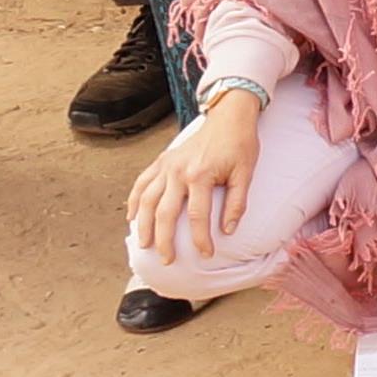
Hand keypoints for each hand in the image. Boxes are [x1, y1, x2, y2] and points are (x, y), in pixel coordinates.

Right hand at [126, 87, 262, 266]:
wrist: (228, 117)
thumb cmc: (240, 145)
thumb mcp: (245, 173)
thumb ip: (237, 203)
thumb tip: (228, 231)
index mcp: (201, 175)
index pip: (197, 216)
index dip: (201, 239)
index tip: (205, 255)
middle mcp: (178, 171)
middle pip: (165, 213)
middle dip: (165, 240)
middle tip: (167, 259)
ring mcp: (167, 166)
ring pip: (147, 200)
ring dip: (143, 225)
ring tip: (144, 244)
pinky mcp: (162, 160)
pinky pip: (142, 183)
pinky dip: (135, 200)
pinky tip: (131, 217)